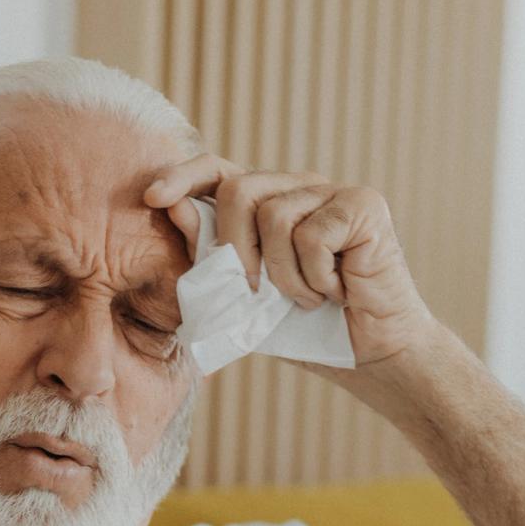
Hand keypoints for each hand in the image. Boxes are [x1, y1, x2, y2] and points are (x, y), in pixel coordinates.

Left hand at [144, 156, 437, 365]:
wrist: (371, 356)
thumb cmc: (308, 329)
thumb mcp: (244, 298)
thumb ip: (210, 258)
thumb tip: (173, 210)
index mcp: (269, 203)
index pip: (218, 170)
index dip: (183, 176)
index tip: (152, 199)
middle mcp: (300, 187)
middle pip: (240, 191)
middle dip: (236, 249)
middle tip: (259, 291)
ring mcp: (333, 192)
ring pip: (276, 218)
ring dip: (285, 276)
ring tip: (309, 297)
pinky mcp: (363, 204)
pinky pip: (312, 236)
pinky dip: (316, 278)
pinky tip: (337, 290)